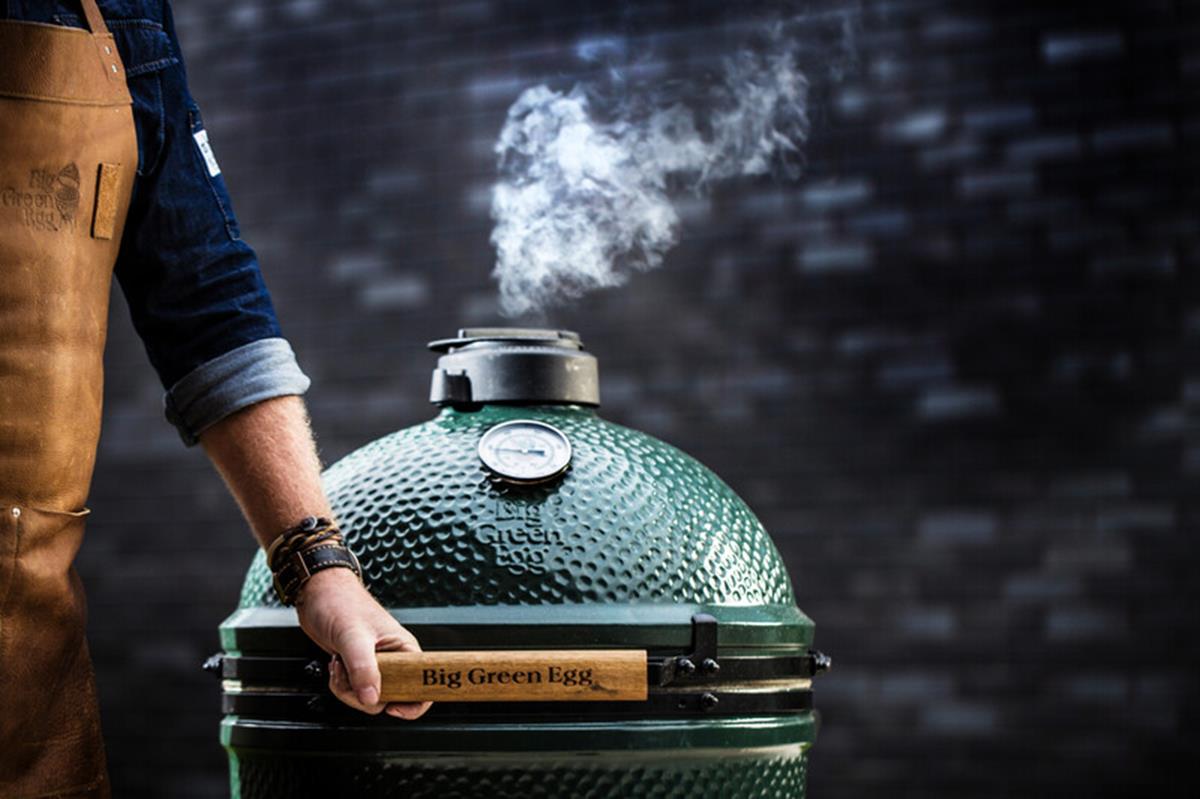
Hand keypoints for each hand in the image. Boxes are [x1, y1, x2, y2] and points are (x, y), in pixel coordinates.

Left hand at [294, 567, 432, 719]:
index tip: (393, 707)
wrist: (317, 594)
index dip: (414, 703)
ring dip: (348, 689)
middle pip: (392, 698)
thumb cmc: (340, 602)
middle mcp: (394, 659)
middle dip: (366, 695)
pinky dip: (340, 685)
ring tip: (340, 665)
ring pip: (369, 698)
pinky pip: (354, 691)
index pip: (424, 684)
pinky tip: (336, 666)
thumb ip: (363, 668)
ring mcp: (376, 665)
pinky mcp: (358, 668)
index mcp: (405, 649)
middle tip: (352, 677)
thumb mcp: (353, 636)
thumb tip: (371, 698)